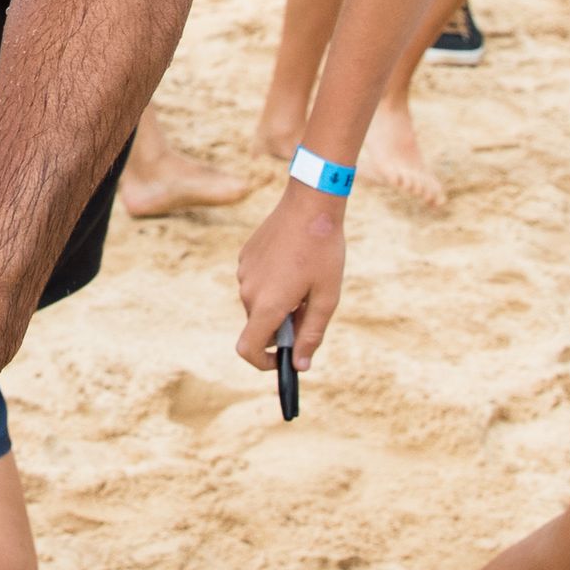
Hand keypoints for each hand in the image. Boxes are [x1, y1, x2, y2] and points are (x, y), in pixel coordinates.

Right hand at [235, 183, 347, 370]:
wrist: (310, 204)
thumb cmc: (323, 251)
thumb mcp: (326, 297)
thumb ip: (311, 334)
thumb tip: (300, 365)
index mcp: (267, 304)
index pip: (249, 349)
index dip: (263, 362)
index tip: (283, 359)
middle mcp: (248, 290)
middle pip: (259, 325)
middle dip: (281, 326)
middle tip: (310, 307)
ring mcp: (243, 272)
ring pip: (258, 303)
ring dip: (277, 303)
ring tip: (304, 279)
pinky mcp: (245, 256)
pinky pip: (256, 282)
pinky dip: (272, 283)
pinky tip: (293, 262)